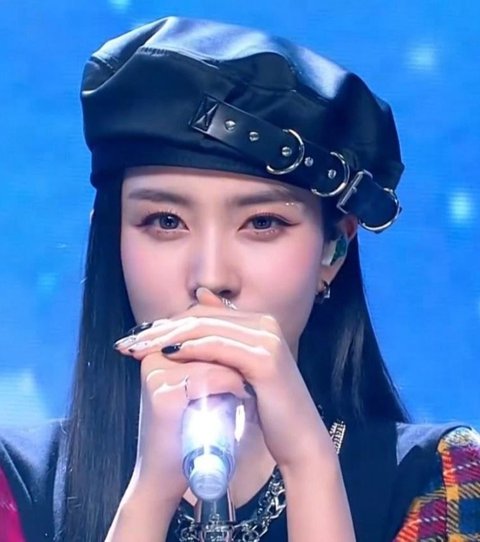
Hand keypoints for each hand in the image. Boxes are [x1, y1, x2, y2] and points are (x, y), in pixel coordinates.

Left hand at [116, 288, 336, 483]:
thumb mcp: (240, 372)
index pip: (202, 313)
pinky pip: (218, 347)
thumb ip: (222, 342)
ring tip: (138, 348)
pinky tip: (167, 354)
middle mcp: (264, 324)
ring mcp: (267, 338)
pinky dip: (191, 349)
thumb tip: (202, 300)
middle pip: (200, 318)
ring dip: (167, 337)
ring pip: (206, 329)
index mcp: (258, 323)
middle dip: (160, 329)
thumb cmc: (267, 408)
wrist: (299, 439)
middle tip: (129, 341)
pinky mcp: (265, 358)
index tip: (138, 336)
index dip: (168, 322)